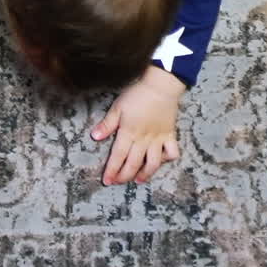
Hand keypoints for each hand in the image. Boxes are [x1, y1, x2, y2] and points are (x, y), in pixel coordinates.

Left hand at [91, 66, 184, 185]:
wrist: (160, 85)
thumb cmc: (136, 93)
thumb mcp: (118, 107)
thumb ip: (107, 124)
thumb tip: (95, 137)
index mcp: (129, 132)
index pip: (118, 156)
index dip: (112, 170)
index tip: (107, 181)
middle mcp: (144, 139)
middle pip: (133, 163)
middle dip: (124, 176)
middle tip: (117, 182)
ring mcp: (158, 139)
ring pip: (153, 163)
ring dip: (145, 174)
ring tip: (138, 180)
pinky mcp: (170, 135)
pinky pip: (172, 152)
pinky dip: (168, 159)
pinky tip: (161, 161)